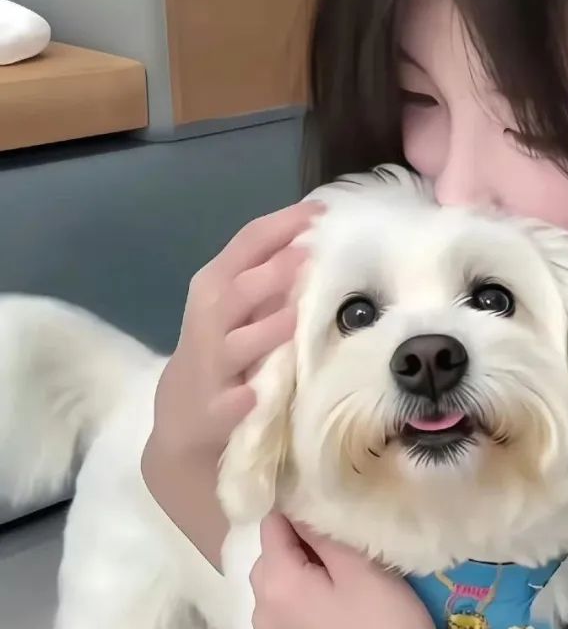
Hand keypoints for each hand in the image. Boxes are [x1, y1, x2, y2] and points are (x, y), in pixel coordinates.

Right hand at [151, 201, 323, 458]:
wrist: (184, 418)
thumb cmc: (222, 347)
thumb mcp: (238, 304)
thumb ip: (270, 272)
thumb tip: (318, 234)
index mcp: (216, 285)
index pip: (247, 244)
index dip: (283, 224)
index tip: (322, 210)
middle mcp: (209, 320)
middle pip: (238, 289)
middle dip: (272, 272)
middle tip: (309, 253)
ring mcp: (209, 367)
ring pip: (235, 345)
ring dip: (264, 332)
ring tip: (293, 318)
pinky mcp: (211, 411)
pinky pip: (226, 404)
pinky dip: (239, 398)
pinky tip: (252, 395)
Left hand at [251, 513, 456, 628]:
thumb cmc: (386, 620)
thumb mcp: (360, 565)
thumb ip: (322, 532)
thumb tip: (297, 508)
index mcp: (278, 586)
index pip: (271, 527)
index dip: (298, 513)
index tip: (327, 511)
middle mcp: (263, 617)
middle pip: (268, 560)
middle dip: (295, 547)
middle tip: (340, 549)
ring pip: (274, 594)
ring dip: (295, 579)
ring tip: (338, 583)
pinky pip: (283, 626)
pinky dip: (298, 613)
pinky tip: (332, 617)